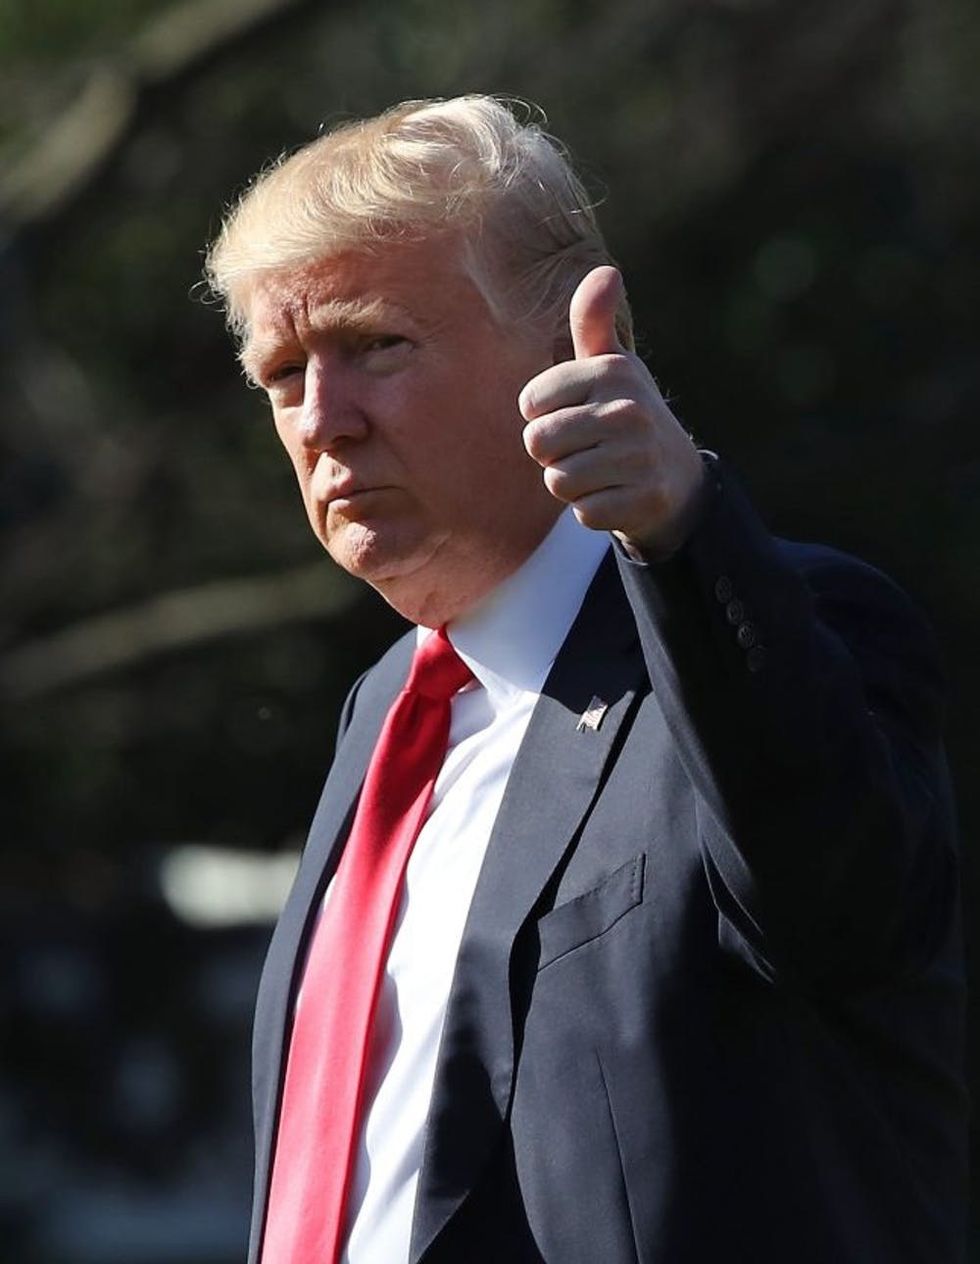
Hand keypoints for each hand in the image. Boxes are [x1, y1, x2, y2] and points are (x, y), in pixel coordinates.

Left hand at [519, 266, 705, 558]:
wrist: (678, 478)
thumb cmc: (626, 415)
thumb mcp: (611, 365)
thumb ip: (592, 321)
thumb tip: (605, 272)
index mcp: (611, 372)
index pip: (530, 404)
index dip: (543, 417)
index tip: (575, 415)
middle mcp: (627, 410)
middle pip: (538, 444)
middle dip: (553, 454)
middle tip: (586, 449)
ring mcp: (638, 457)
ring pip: (557, 481)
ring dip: (571, 484)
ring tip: (601, 471)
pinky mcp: (642, 500)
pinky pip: (583, 512)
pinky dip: (593, 510)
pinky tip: (616, 495)